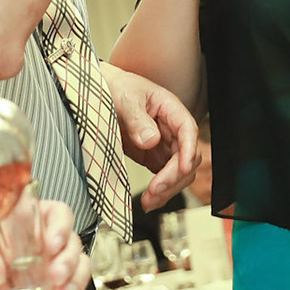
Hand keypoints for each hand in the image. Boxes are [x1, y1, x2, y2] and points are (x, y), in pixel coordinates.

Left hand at [0, 202, 91, 289]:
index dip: (59, 224)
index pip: (53, 212)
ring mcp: (46, 264)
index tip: (51, 242)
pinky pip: (72, 288)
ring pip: (77, 262)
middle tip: (54, 274)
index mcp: (22, 220)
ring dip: (76, 277)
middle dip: (68, 257)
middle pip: (70, 239)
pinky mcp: (48, 289)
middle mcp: (40, 239)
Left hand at [100, 64, 199, 207]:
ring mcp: (164, 146)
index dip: (188, 150)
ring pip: (180, 173)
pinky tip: (150, 201)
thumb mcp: (125, 99)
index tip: (182, 167)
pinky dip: (160, 192)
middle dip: (174, 177)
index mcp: (170, 109)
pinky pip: (165, 179)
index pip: (188, 130)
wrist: (101, 93)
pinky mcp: (154, 159)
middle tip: (155, 190)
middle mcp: (172, 130)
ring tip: (149, 201)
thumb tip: (150, 140)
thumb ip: (137, 119)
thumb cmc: (118, 88)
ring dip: (169, 189)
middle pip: (187, 158)